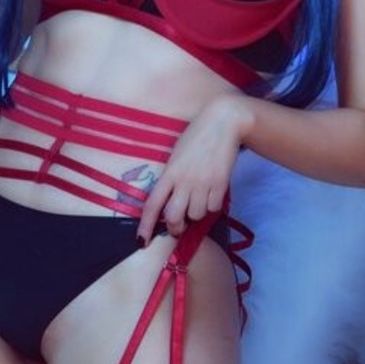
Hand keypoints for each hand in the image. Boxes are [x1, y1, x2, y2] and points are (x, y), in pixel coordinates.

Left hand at [137, 95, 248, 244]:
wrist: (223, 122)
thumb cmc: (197, 136)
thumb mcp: (177, 155)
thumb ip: (172, 177)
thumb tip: (172, 202)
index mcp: (169, 172)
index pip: (153, 204)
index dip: (145, 226)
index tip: (141, 241)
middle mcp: (184, 180)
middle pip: (175, 217)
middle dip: (175, 228)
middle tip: (178, 227)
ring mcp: (203, 183)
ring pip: (197, 215)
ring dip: (197, 213)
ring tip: (199, 199)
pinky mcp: (221, 183)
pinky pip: (214, 208)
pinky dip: (213, 206)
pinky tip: (212, 193)